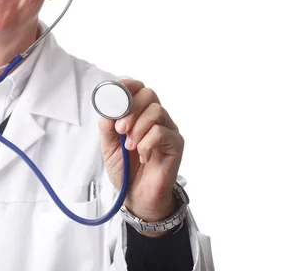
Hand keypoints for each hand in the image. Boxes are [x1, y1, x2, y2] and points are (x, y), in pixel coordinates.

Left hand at [99, 79, 183, 233]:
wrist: (137, 196)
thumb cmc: (126, 169)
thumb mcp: (109, 147)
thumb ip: (107, 127)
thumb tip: (107, 110)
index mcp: (139, 114)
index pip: (138, 89)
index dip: (127, 86)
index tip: (115, 93)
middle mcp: (155, 118)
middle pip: (149, 94)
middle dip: (131, 108)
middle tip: (121, 129)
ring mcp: (167, 129)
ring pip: (156, 111)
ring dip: (138, 128)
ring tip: (130, 146)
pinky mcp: (175, 144)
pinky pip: (162, 132)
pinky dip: (147, 143)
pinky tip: (143, 156)